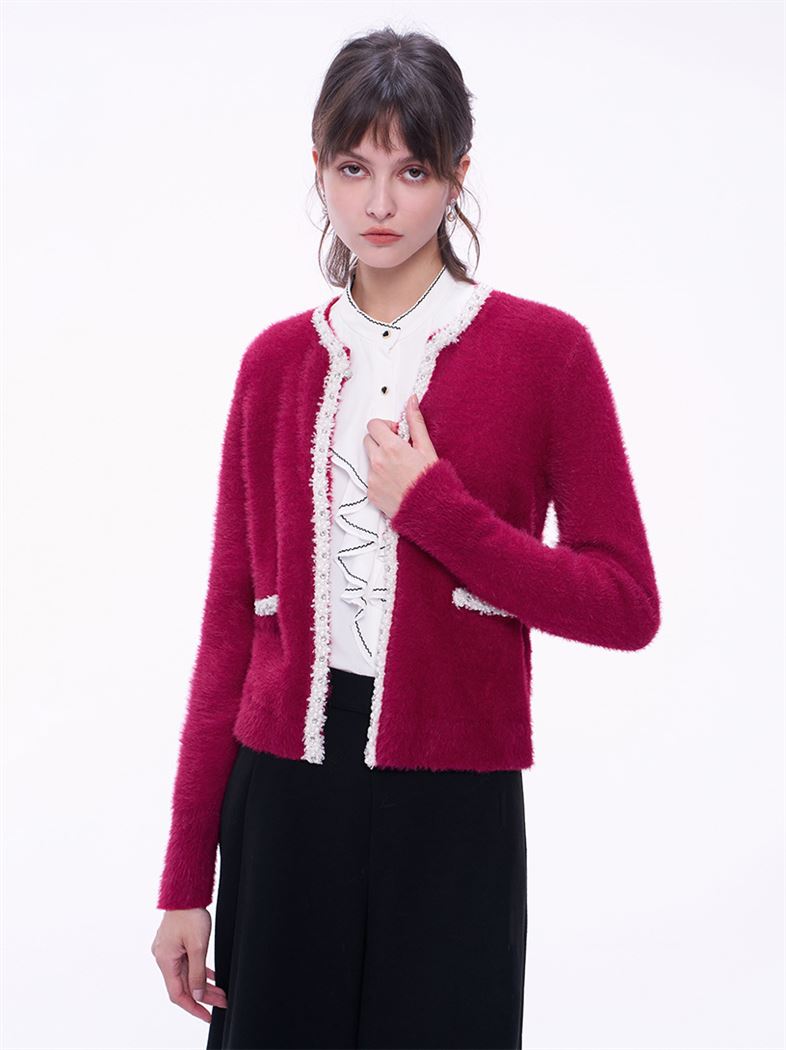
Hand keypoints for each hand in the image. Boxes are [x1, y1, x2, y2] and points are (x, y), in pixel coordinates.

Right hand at [151, 908, 227, 1021]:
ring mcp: (168, 951)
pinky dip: (199, 971)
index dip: (193, 1007)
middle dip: (204, 996)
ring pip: (186, 975)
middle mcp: (163, 958)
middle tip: (222, 1002)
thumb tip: (198, 995)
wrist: (185, 892)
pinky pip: (186, 964)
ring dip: (203, 984)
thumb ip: (198, 973)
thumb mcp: (198, 946)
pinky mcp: (174, 944)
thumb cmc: (189, 913)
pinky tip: (211, 976)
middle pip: (184, 985)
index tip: (207, 1015)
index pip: (178, 994)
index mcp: (165, 960)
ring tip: (221, 992)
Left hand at [363, 394, 438, 518]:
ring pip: (369, 459)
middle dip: (380, 441)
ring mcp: (372, 478)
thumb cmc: (432, 480)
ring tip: (400, 470)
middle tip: (398, 450)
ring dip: (380, 459)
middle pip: (368, 440)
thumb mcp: (427, 448)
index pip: (373, 425)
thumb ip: (416, 422)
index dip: (385, 426)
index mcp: (391, 447)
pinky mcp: (370, 493)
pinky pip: (370, 478)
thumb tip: (411, 400)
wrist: (430, 512)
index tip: (397, 433)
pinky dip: (380, 477)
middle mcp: (377, 461)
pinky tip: (397, 483)